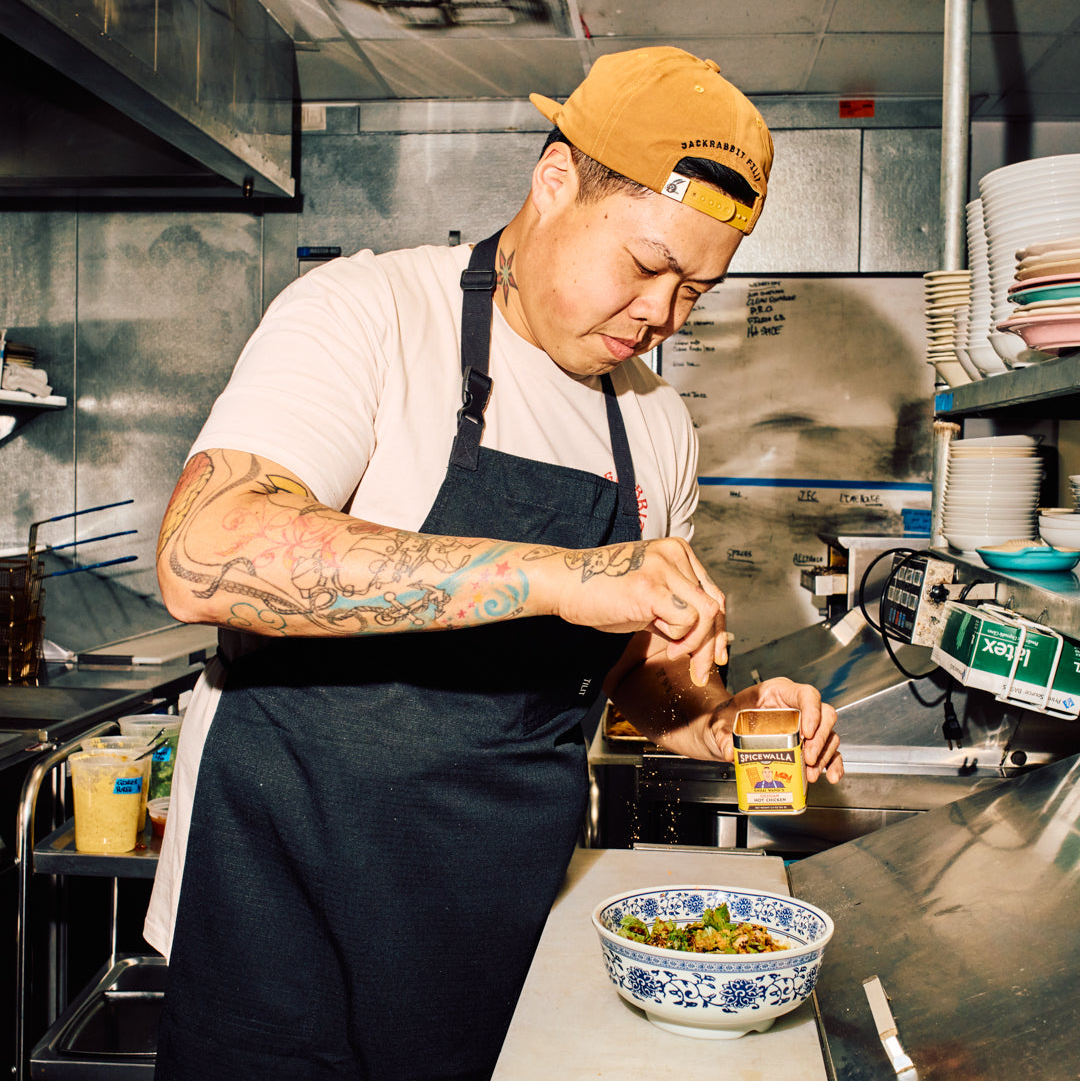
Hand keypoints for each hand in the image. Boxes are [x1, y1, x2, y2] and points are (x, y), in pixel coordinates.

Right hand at [549, 537, 726, 686]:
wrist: (564, 583)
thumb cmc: (600, 592)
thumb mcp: (648, 596)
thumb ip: (676, 607)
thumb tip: (707, 639)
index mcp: (678, 551)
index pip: (713, 593)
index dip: (719, 629)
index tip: (715, 655)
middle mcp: (674, 554)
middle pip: (714, 606)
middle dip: (711, 644)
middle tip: (700, 670)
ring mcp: (663, 568)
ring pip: (705, 615)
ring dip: (692, 643)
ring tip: (671, 651)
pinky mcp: (651, 587)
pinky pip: (686, 620)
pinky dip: (678, 639)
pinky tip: (661, 642)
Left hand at [708, 677, 843, 783]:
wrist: (724, 731)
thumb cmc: (727, 718)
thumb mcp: (719, 723)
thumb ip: (722, 734)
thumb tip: (729, 752)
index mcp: (777, 692)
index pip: (806, 694)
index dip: (812, 711)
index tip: (807, 732)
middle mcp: (795, 706)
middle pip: (824, 715)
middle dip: (820, 739)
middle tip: (808, 759)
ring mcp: (803, 724)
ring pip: (828, 734)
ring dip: (824, 755)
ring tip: (812, 773)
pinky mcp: (805, 743)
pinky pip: (826, 751)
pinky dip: (831, 763)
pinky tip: (831, 775)